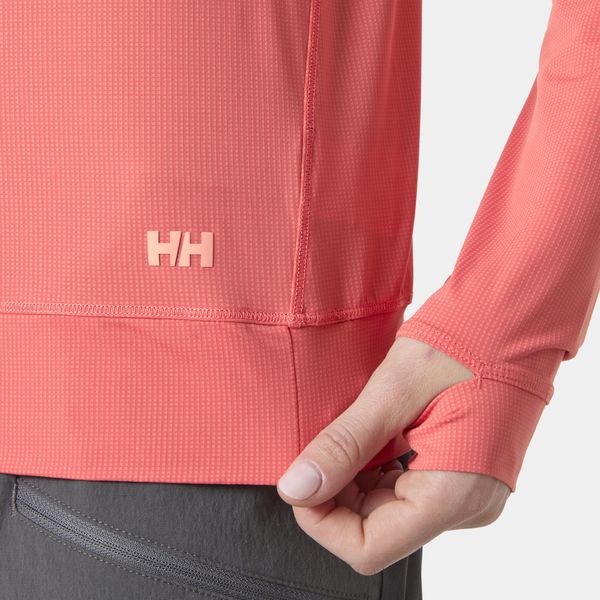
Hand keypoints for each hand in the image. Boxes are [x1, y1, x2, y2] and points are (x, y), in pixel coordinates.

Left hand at [276, 336, 510, 575]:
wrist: (509, 321)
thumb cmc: (462, 344)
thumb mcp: (393, 390)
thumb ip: (344, 443)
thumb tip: (295, 488)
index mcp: (453, 494)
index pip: (369, 547)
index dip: (322, 520)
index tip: (299, 479)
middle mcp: (463, 506)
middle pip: (375, 529)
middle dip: (334, 493)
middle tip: (316, 446)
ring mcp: (463, 493)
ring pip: (385, 510)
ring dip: (352, 478)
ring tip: (342, 434)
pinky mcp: (458, 476)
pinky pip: (403, 490)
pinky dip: (374, 469)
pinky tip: (365, 435)